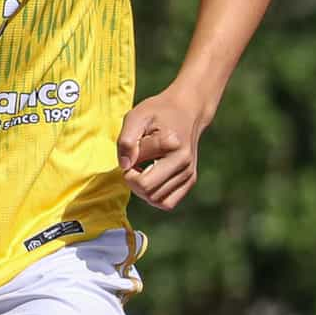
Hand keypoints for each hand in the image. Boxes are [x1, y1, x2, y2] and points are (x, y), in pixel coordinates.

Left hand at [117, 89, 211, 210]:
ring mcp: (189, 173)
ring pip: (156, 200)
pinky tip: (151, 179)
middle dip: (132, 181)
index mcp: (171, 145)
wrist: (187, 111)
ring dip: (142, 189)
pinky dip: (154, 196)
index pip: (138, 175)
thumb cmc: (157, 112)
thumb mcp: (135, 117)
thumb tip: (125, 167)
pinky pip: (167, 203)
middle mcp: (184, 162)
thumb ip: (126, 141)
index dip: (126, 166)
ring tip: (142, 169)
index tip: (131, 152)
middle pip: (147, 191)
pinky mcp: (190, 180)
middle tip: (133, 164)